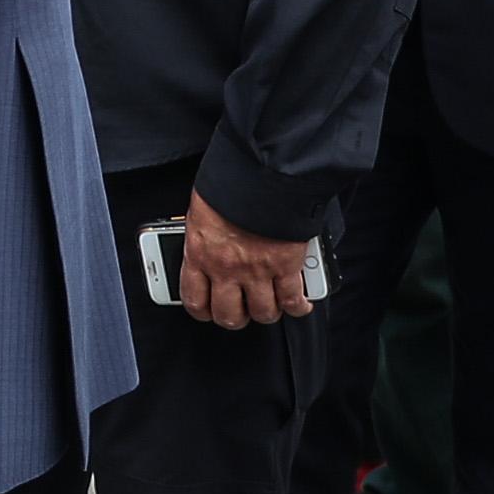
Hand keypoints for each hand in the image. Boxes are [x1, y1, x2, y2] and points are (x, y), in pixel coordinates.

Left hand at [178, 192, 316, 327]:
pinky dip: (298, 306)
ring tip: (269, 307)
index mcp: (199, 254)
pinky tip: (299, 305)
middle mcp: (225, 268)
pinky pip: (293, 300)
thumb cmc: (229, 186)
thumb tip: (205, 245)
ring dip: (267, 313)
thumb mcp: (200, 213)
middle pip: (229, 315)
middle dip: (235, 318)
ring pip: (263, 312)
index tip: (207, 310)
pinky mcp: (286, 266)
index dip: (202, 311)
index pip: (194, 299)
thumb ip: (203, 236)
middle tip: (240, 312)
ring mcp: (256, 271)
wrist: (260, 175)